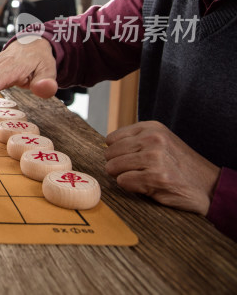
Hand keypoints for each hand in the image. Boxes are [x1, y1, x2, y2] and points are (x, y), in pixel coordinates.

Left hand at [104, 121, 218, 214]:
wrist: (209, 187)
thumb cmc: (179, 166)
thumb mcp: (160, 142)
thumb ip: (135, 140)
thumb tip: (105, 147)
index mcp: (152, 127)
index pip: (111, 139)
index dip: (117, 153)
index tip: (131, 160)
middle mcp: (153, 139)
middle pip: (109, 154)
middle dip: (118, 166)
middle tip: (137, 172)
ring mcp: (155, 157)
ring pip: (113, 167)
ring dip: (124, 177)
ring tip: (143, 178)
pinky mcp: (157, 177)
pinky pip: (123, 181)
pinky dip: (131, 187)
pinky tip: (149, 186)